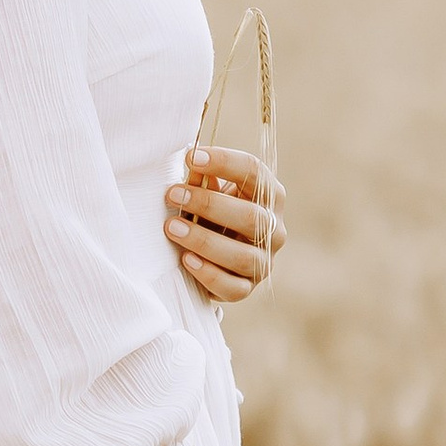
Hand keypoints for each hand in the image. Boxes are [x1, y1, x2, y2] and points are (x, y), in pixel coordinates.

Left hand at [164, 144, 286, 303]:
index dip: (224, 162)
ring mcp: (263, 261)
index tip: (191, 157)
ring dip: (204, 240)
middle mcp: (273, 229)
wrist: (215, 255)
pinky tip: (186, 259)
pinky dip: (209, 274)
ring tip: (172, 227)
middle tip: (173, 195)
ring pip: (243, 256)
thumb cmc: (212, 213)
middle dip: (209, 204)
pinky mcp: (247, 288)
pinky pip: (234, 288)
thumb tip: (191, 162)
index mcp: (268, 195)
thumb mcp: (210, 191)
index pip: (254, 172)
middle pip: (251, 216)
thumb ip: (202, 179)